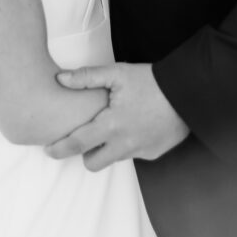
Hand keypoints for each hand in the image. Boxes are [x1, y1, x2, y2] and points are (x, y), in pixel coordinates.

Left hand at [45, 63, 188, 170]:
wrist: (187, 93)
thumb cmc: (151, 81)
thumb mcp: (117, 74)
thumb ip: (86, 77)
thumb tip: (60, 78)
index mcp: (111, 125)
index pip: (77, 143)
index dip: (59, 148)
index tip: (48, 149)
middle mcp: (124, 144)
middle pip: (92, 163)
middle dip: (85, 153)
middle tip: (86, 135)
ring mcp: (140, 151)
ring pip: (114, 158)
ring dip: (108, 148)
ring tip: (112, 127)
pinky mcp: (154, 153)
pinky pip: (133, 154)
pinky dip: (128, 144)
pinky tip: (135, 126)